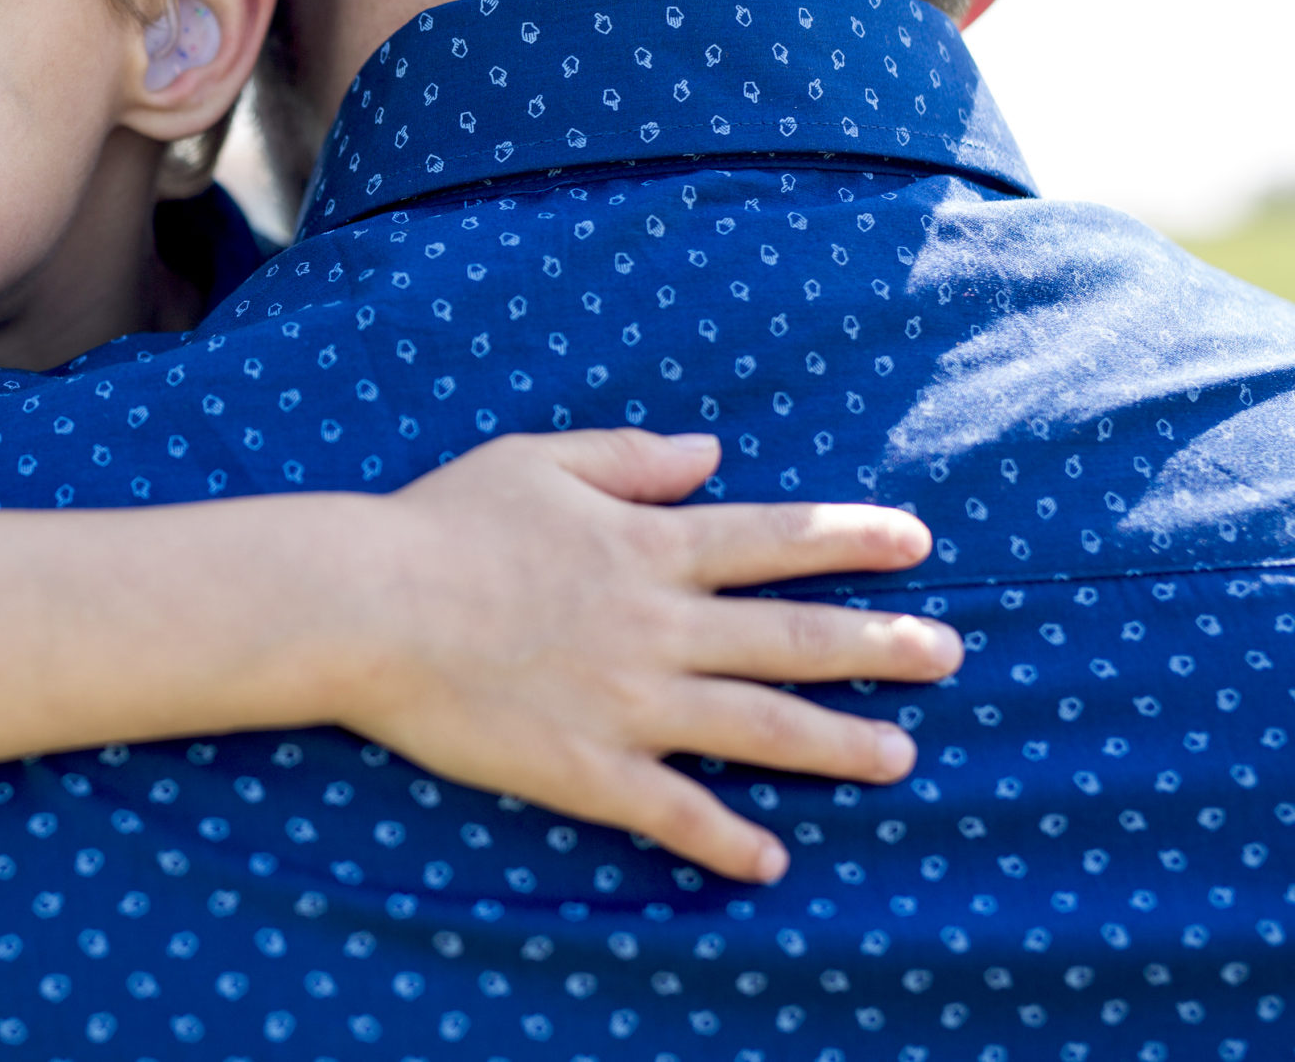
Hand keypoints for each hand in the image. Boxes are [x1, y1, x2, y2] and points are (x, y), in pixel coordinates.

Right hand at [326, 430, 958, 882]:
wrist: (366, 605)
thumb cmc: (440, 524)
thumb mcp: (536, 462)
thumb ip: (629, 458)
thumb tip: (709, 455)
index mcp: (647, 547)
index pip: (774, 539)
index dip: (850, 538)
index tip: (917, 541)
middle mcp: (659, 627)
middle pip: (793, 638)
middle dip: (880, 645)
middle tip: (949, 653)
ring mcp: (630, 703)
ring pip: (761, 728)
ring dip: (839, 745)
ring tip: (900, 756)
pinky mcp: (586, 768)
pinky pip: (674, 813)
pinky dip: (727, 840)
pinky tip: (772, 861)